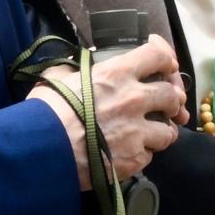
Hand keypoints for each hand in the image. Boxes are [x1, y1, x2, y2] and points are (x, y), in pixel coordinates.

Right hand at [38, 36, 184, 185]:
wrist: (42, 150)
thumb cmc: (46, 112)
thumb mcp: (57, 78)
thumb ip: (75, 71)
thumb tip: (75, 70)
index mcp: (117, 74)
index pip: (158, 56)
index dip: (166, 59)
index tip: (165, 66)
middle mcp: (134, 100)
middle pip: (172, 95)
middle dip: (171, 99)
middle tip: (163, 104)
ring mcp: (137, 132)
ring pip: (170, 131)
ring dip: (162, 131)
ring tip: (151, 133)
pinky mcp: (134, 159)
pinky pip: (150, 155)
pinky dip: (143, 154)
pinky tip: (131, 152)